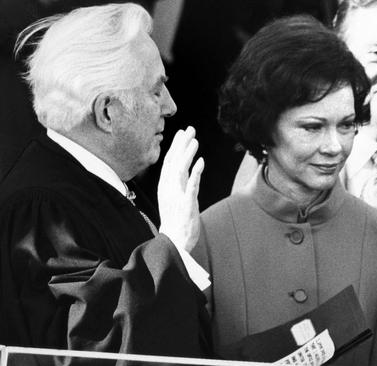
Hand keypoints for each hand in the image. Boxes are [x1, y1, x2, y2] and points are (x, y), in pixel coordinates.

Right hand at [158, 127, 203, 252]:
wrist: (174, 241)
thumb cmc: (176, 219)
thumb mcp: (173, 196)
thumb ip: (178, 181)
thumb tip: (185, 165)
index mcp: (165, 186)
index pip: (169, 161)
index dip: (176, 145)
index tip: (183, 132)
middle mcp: (169, 188)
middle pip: (174, 161)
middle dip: (182, 144)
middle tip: (190, 129)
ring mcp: (177, 196)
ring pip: (181, 170)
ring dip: (187, 154)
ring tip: (195, 140)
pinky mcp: (186, 204)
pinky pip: (191, 186)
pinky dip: (195, 173)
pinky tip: (201, 162)